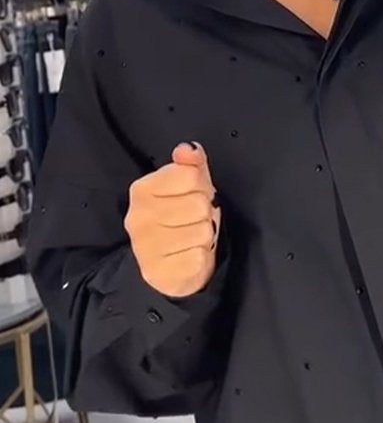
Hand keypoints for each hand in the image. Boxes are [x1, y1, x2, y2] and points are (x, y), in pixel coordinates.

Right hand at [124, 142, 219, 299]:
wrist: (171, 268)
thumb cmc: (182, 222)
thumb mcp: (189, 187)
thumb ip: (191, 164)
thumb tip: (188, 149)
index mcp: (142, 190)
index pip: (189, 175)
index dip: (200, 186)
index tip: (192, 196)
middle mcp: (138, 217)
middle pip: (198, 204)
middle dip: (204, 214)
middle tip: (193, 221)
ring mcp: (145, 247)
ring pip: (201, 231)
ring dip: (203, 237)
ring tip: (191, 239)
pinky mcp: (157, 272)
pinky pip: (198, 258)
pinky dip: (200, 259)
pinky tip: (188, 256)